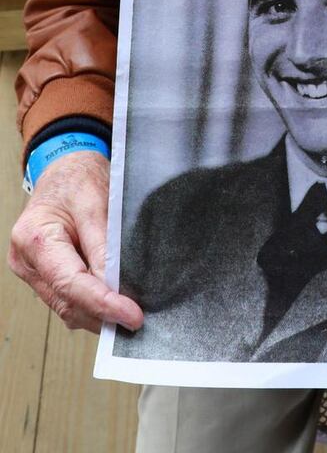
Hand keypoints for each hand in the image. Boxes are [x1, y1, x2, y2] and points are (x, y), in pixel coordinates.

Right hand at [7, 151, 143, 334]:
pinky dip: (91, 304)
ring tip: (129, 315)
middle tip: (137, 319)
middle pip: (66, 302)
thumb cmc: (77, 178)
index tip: (132, 315)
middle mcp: (28, 261)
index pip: (70, 283)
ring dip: (97, 314)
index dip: (102, 303)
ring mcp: (34, 271)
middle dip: (101, 314)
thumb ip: (103, 245)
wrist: (66, 167)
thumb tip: (117, 285)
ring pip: (66, 307)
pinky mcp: (46, 275)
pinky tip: (114, 303)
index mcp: (34, 237)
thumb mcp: (95, 202)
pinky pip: (68, 299)